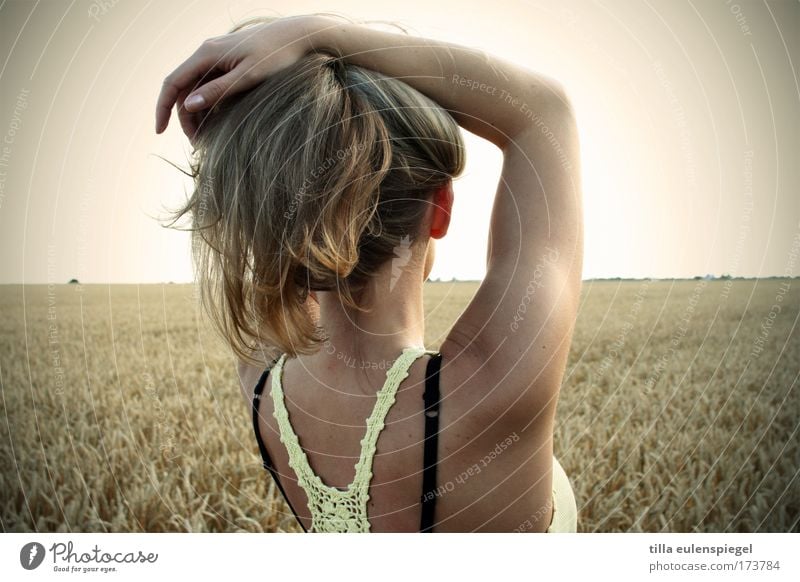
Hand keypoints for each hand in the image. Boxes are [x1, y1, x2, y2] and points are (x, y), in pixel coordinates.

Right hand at [155, 15, 322, 139]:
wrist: (297, 36)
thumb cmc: (277, 56)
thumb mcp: (248, 77)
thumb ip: (218, 91)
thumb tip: (189, 106)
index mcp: (206, 55)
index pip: (173, 83)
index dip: (163, 108)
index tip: (159, 132)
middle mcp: (206, 53)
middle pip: (184, 89)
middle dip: (185, 118)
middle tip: (198, 144)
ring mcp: (217, 56)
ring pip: (196, 88)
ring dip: (198, 113)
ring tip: (208, 138)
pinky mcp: (228, 61)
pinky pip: (210, 84)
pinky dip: (209, 104)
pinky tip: (218, 122)